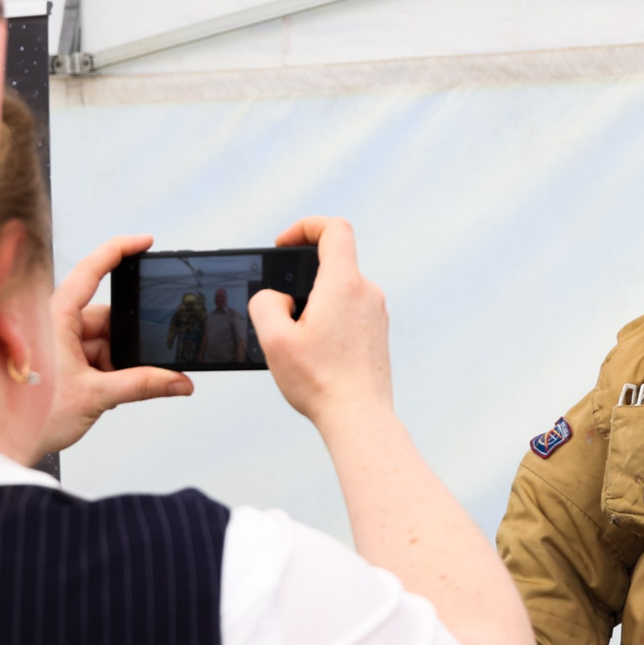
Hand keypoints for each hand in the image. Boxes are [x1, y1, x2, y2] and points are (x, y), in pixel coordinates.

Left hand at [41, 235, 190, 451]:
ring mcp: (53, 342)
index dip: (119, 250)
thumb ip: (142, 385)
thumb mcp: (95, 396)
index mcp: (55, 316)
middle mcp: (52, 323)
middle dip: (125, 342)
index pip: (91, 270)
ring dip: (113, 363)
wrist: (0, 444)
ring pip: (100, 340)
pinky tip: (103, 393)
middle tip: (137, 368)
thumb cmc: (29, 416)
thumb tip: (179, 382)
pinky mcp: (55, 361)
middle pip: (104, 317)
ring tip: (109, 390)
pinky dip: (103, 373)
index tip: (145, 241)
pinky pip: (90, 356)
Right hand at [250, 218, 392, 430]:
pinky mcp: (378, 332)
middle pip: (333, 262)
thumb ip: (265, 303)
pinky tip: (315, 352)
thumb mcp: (273, 339)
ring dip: (314, 303)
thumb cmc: (319, 382)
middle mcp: (367, 292)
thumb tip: (278, 298)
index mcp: (344, 284)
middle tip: (282, 307)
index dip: (305, 226)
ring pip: (339, 290)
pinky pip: (349, 311)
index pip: (334, 229)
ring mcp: (377, 313)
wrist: (359, 418)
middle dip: (301, 277)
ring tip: (298, 338)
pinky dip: (328, 319)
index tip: (284, 245)